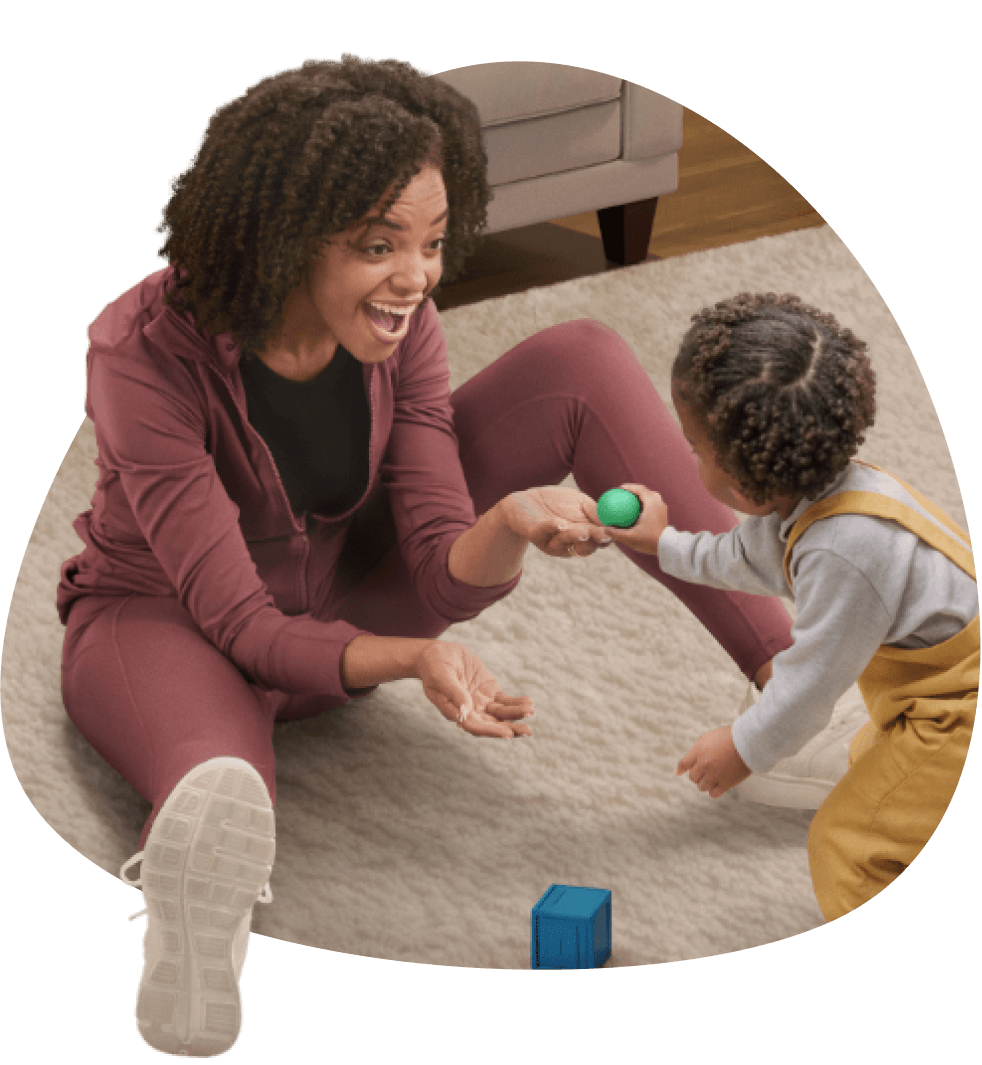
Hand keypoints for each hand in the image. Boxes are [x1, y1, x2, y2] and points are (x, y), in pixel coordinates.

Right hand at [415, 640, 534, 737]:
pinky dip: (517, 703)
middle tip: (527, 731)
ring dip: (517, 715)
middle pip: (492, 725)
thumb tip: (464, 713)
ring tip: (531, 712)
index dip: (491, 731)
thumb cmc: (433, 666)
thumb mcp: (440, 677)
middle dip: (510, 728)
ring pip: (502, 714)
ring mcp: (482, 702)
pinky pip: (506, 701)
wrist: (438, 654)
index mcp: (456, 713)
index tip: (507, 734)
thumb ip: (453, 693)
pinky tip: (529, 703)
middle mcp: (471, 712)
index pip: (475, 727)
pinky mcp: (490, 691)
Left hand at [499, 487, 612, 558]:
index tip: (615, 530)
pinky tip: (559, 524)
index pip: (601, 540)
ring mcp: (552, 541)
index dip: (608, 536)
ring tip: (582, 530)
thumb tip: (612, 519)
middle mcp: (570, 543)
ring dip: (574, 535)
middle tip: (601, 534)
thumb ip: (595, 510)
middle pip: (586, 546)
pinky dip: (552, 527)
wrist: (525, 502)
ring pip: (566, 542)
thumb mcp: (579, 502)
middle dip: (593, 539)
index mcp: (584, 534)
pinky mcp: (535, 534)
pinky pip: (544, 532)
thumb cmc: (555, 502)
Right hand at [598, 483, 668, 555]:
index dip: (629, 487)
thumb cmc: (649, 541)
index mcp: (652, 503)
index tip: (619, 489)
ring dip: (639, 497)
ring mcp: (662, 508)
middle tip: (624, 494)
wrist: (667, 547)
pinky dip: (643, 504)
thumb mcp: (630, 538)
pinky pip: (652, 504)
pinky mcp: (663, 514)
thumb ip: (616, 533)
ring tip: (629, 501)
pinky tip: (635, 511)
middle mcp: (659, 503)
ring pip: (649, 497)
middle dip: (634, 490)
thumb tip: (605, 529)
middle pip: (645, 491)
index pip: (640, 489)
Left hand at [675, 726, 750, 797]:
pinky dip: (713, 791)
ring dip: (705, 783)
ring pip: (701, 787)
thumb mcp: (706, 738)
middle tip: (706, 769)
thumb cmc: (728, 737)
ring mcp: (715, 775)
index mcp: (698, 751)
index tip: (680, 772)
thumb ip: (693, 751)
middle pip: (692, 777)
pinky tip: (718, 785)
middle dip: (697, 774)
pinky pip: (713, 794)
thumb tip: (678, 770)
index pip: (684, 764)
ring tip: (713, 776)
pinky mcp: (726, 783)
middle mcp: (704, 764)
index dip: (683, 769)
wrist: (747, 741)